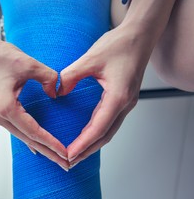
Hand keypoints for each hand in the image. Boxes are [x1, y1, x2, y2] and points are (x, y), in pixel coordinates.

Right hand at [0, 34, 69, 169]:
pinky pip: (15, 127)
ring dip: (39, 145)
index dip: (52, 143)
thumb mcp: (29, 64)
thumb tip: (57, 93)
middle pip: (27, 139)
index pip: (33, 131)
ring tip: (56, 156)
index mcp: (6, 107)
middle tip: (66, 165)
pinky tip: (36, 144)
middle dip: (48, 152)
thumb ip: (49, 79)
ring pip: (21, 135)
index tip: (67, 153)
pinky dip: (28, 136)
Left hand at [57, 22, 155, 166]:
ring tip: (76, 154)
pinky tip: (85, 134)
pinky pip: (109, 121)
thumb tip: (58, 91)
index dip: (82, 144)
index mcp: (118, 97)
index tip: (68, 155)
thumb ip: (72, 75)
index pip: (98, 128)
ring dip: (92, 144)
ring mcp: (126, 103)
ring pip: (108, 131)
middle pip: (104, 136)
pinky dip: (96, 132)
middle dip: (86, 151)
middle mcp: (125, 104)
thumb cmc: (118, 45)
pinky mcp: (123, 99)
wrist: (139, 36)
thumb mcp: (90, 58)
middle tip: (69, 162)